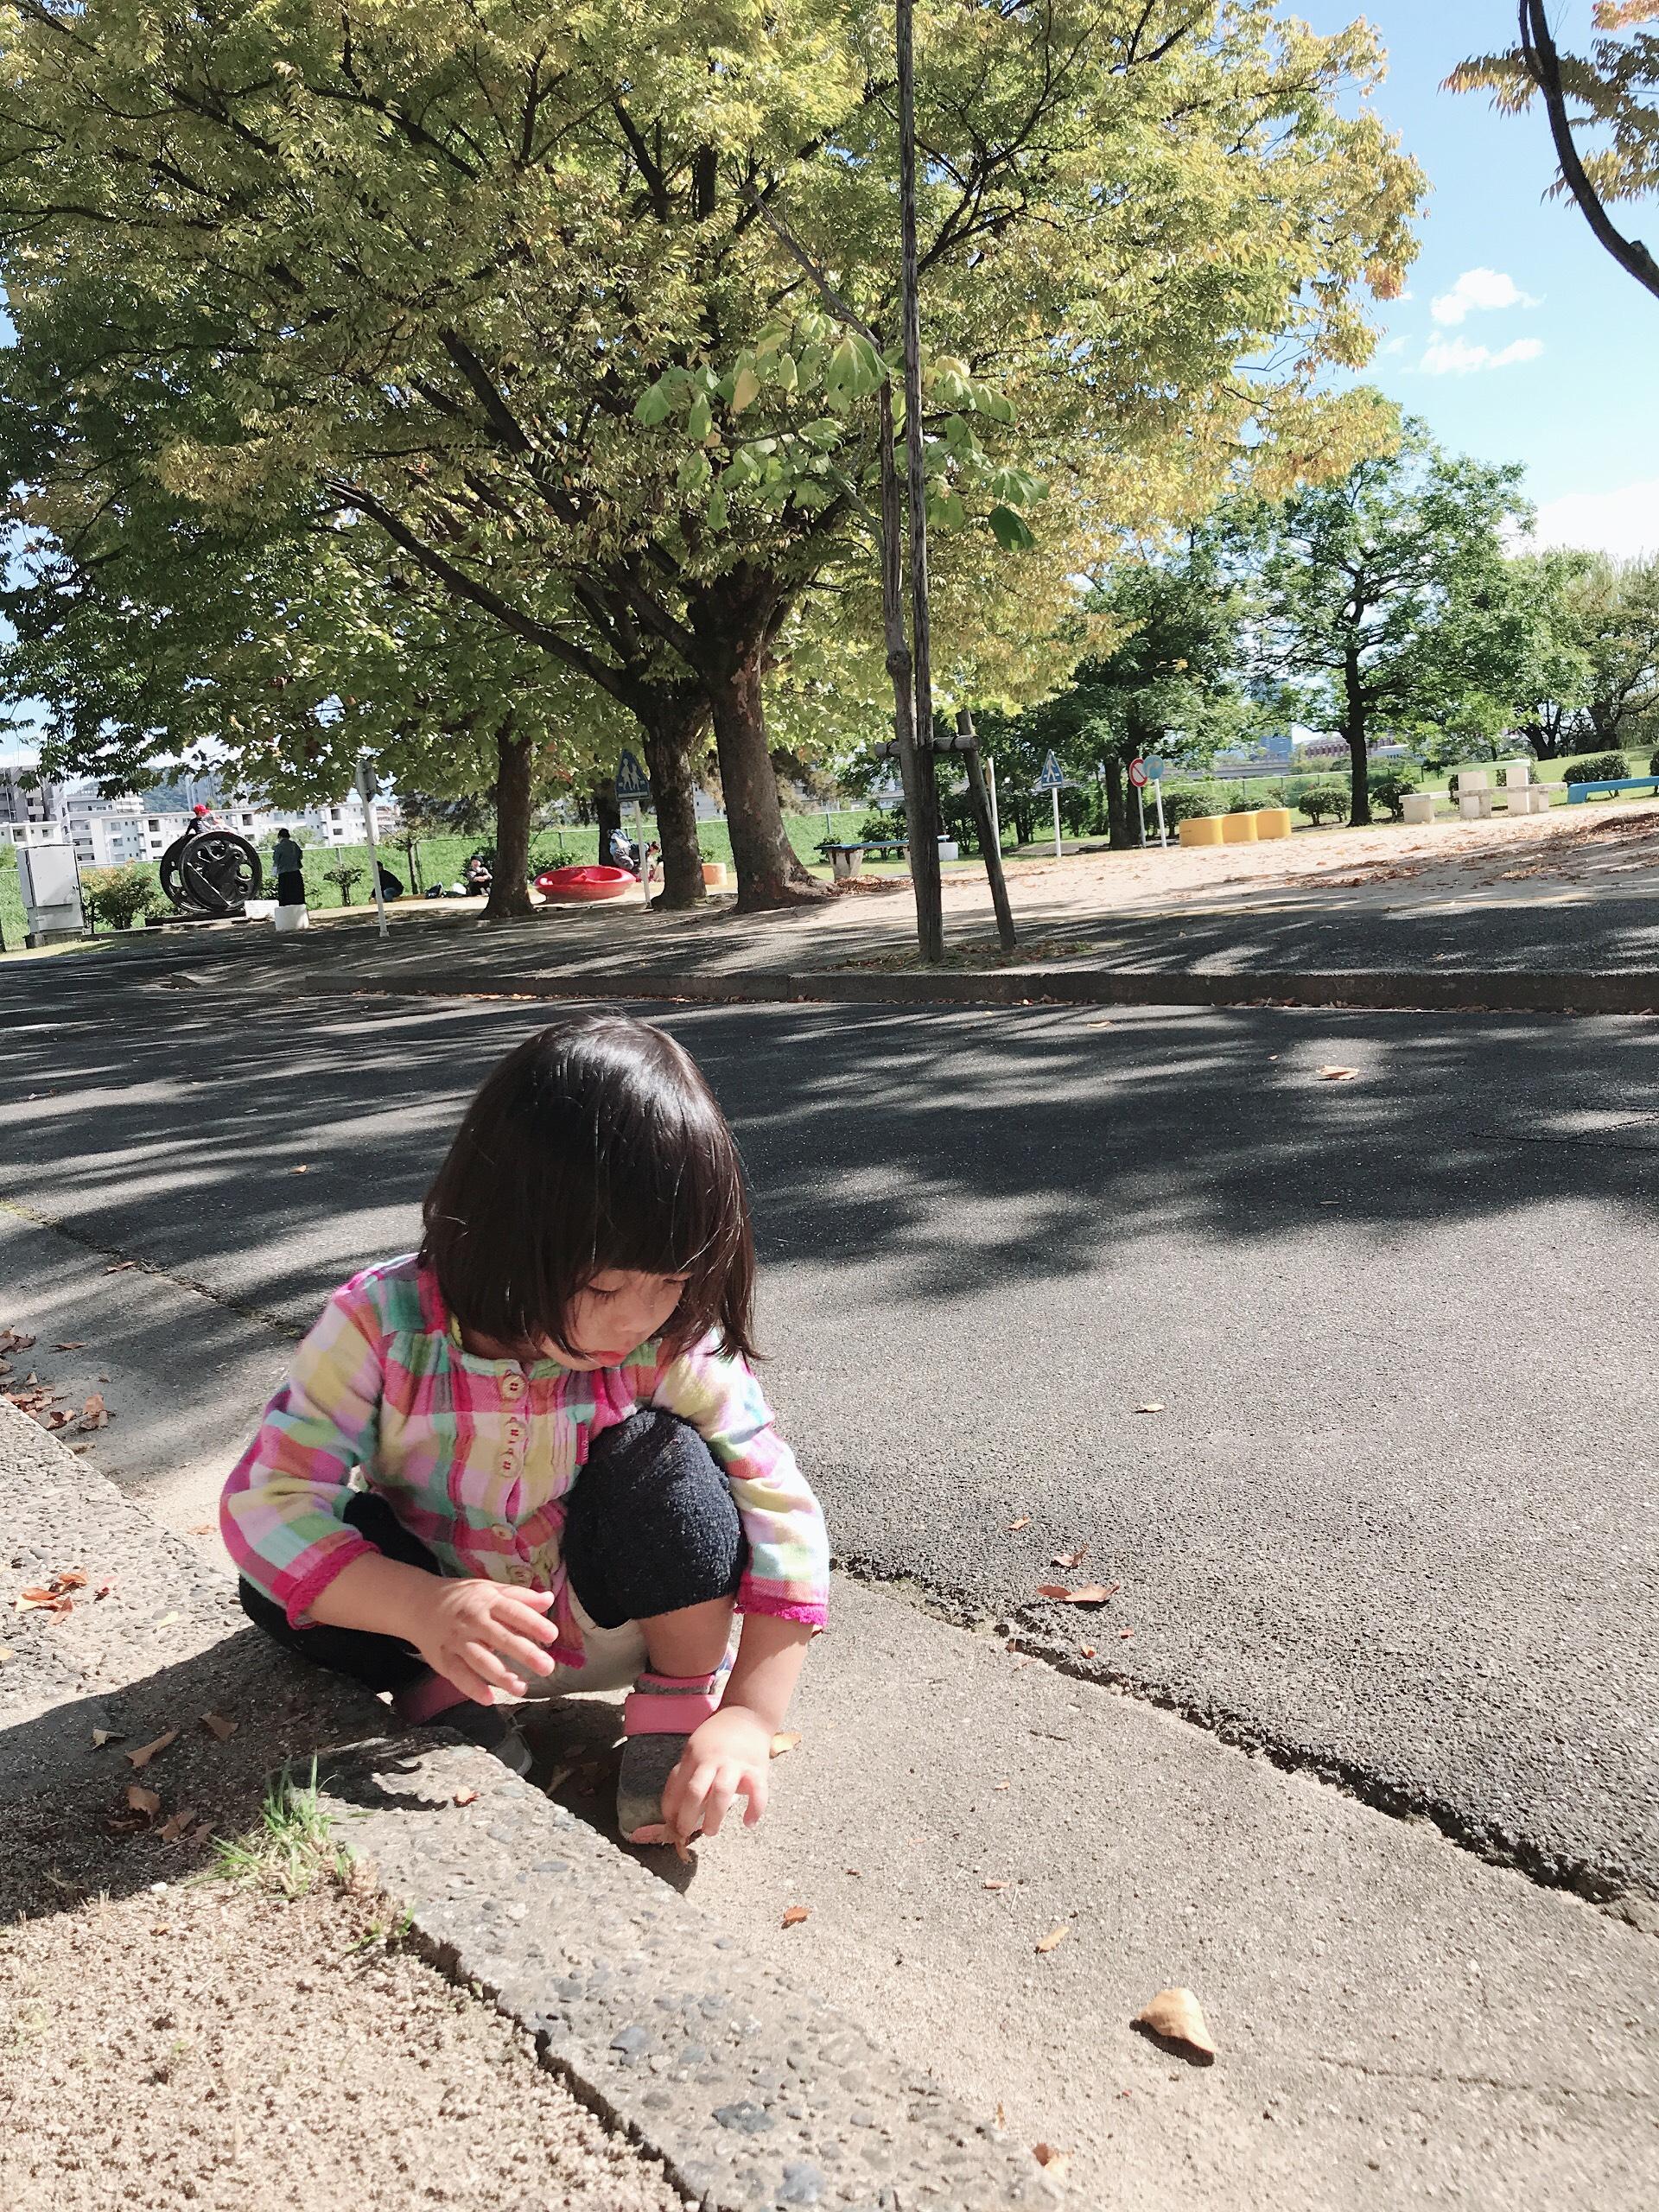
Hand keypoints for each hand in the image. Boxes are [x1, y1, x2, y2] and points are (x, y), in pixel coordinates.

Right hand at [408, 1578, 559, 1704]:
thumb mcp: (490, 1590)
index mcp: (488, 1601)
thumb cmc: (463, 1598)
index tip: (552, 1635)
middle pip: (501, 1638)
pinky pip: (459, 1676)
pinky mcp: (444, 1659)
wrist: (418, 1604)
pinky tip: (489, 1699)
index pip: (514, 1612)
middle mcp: (473, 1621)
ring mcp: (457, 1641)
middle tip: (547, 1667)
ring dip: (502, 1676)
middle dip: (525, 1653)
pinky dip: (472, 1688)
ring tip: (522, 1688)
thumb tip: (548, 1600)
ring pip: (480, 1660)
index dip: (533, 1623)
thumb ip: (520, 1597)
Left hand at [660, 1705, 773, 1845]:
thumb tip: (672, 1809)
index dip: (671, 1809)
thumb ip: (686, 1773)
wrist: (748, 1713)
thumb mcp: (695, 1747)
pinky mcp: (758, 1768)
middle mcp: (713, 1759)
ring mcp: (736, 1764)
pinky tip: (748, 1822)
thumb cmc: (717, 1736)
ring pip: (722, 1793)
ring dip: (714, 1816)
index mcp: (694, 1755)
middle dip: (687, 1817)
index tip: (671, 1825)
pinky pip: (758, 1792)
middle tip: (685, 1832)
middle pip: (696, 1791)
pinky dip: (754, 1809)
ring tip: (710, 1831)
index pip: (676, 1786)